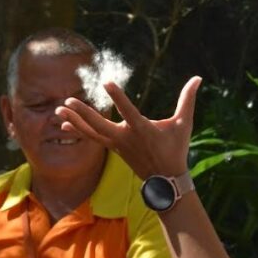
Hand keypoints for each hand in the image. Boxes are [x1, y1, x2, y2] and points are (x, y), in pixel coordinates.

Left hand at [56, 77, 200, 179]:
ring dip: (75, 120)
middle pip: (99, 125)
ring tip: (59, 109)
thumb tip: (198, 78)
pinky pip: (92, 139)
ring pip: (92, 132)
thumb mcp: (184, 124)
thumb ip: (188, 100)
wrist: (166, 179)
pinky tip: (66, 125)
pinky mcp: (113, 148)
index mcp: (142, 130)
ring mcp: (117, 145)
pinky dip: (79, 131)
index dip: (117, 96)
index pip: (127, 110)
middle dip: (83, 112)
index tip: (106, 82)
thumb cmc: (176, 148)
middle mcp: (126, 138)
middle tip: (69, 100)